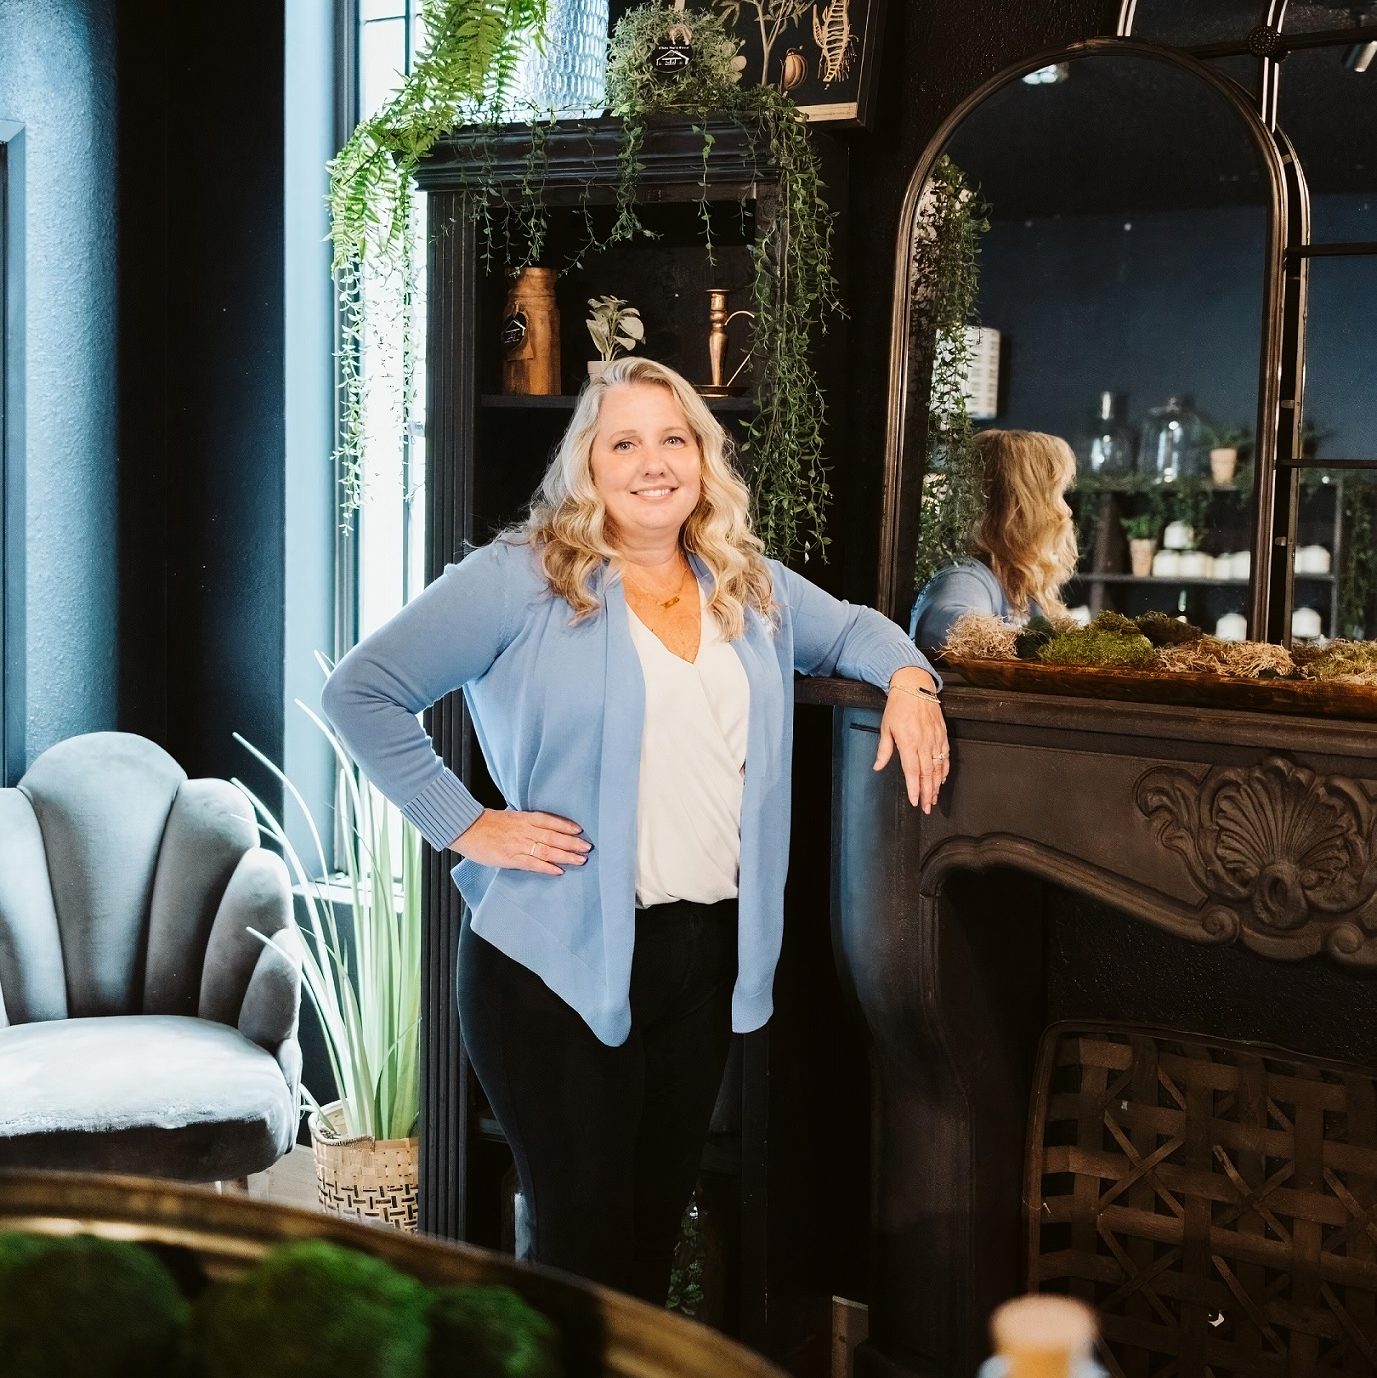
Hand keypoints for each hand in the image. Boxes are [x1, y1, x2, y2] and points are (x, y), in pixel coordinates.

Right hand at [451, 809, 591, 875]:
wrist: (466, 828)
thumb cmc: (488, 824)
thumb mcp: (510, 817)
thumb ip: (527, 822)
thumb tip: (545, 829)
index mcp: (524, 817)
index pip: (550, 820)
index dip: (566, 825)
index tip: (580, 830)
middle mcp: (524, 829)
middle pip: (553, 836)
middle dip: (572, 842)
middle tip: (588, 847)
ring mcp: (517, 844)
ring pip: (546, 849)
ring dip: (565, 855)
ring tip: (580, 860)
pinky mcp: (510, 858)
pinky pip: (532, 863)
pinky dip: (546, 867)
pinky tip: (558, 871)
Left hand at [873, 668, 949, 813]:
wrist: (914, 687)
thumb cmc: (897, 707)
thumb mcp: (885, 727)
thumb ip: (884, 750)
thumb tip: (878, 767)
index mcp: (908, 741)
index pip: (912, 770)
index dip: (915, 788)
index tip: (916, 801)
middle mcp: (924, 742)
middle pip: (927, 773)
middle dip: (928, 793)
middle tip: (927, 808)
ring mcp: (935, 738)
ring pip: (938, 767)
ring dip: (937, 785)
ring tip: (935, 799)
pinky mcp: (942, 734)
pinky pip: (946, 755)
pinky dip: (945, 769)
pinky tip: (942, 780)